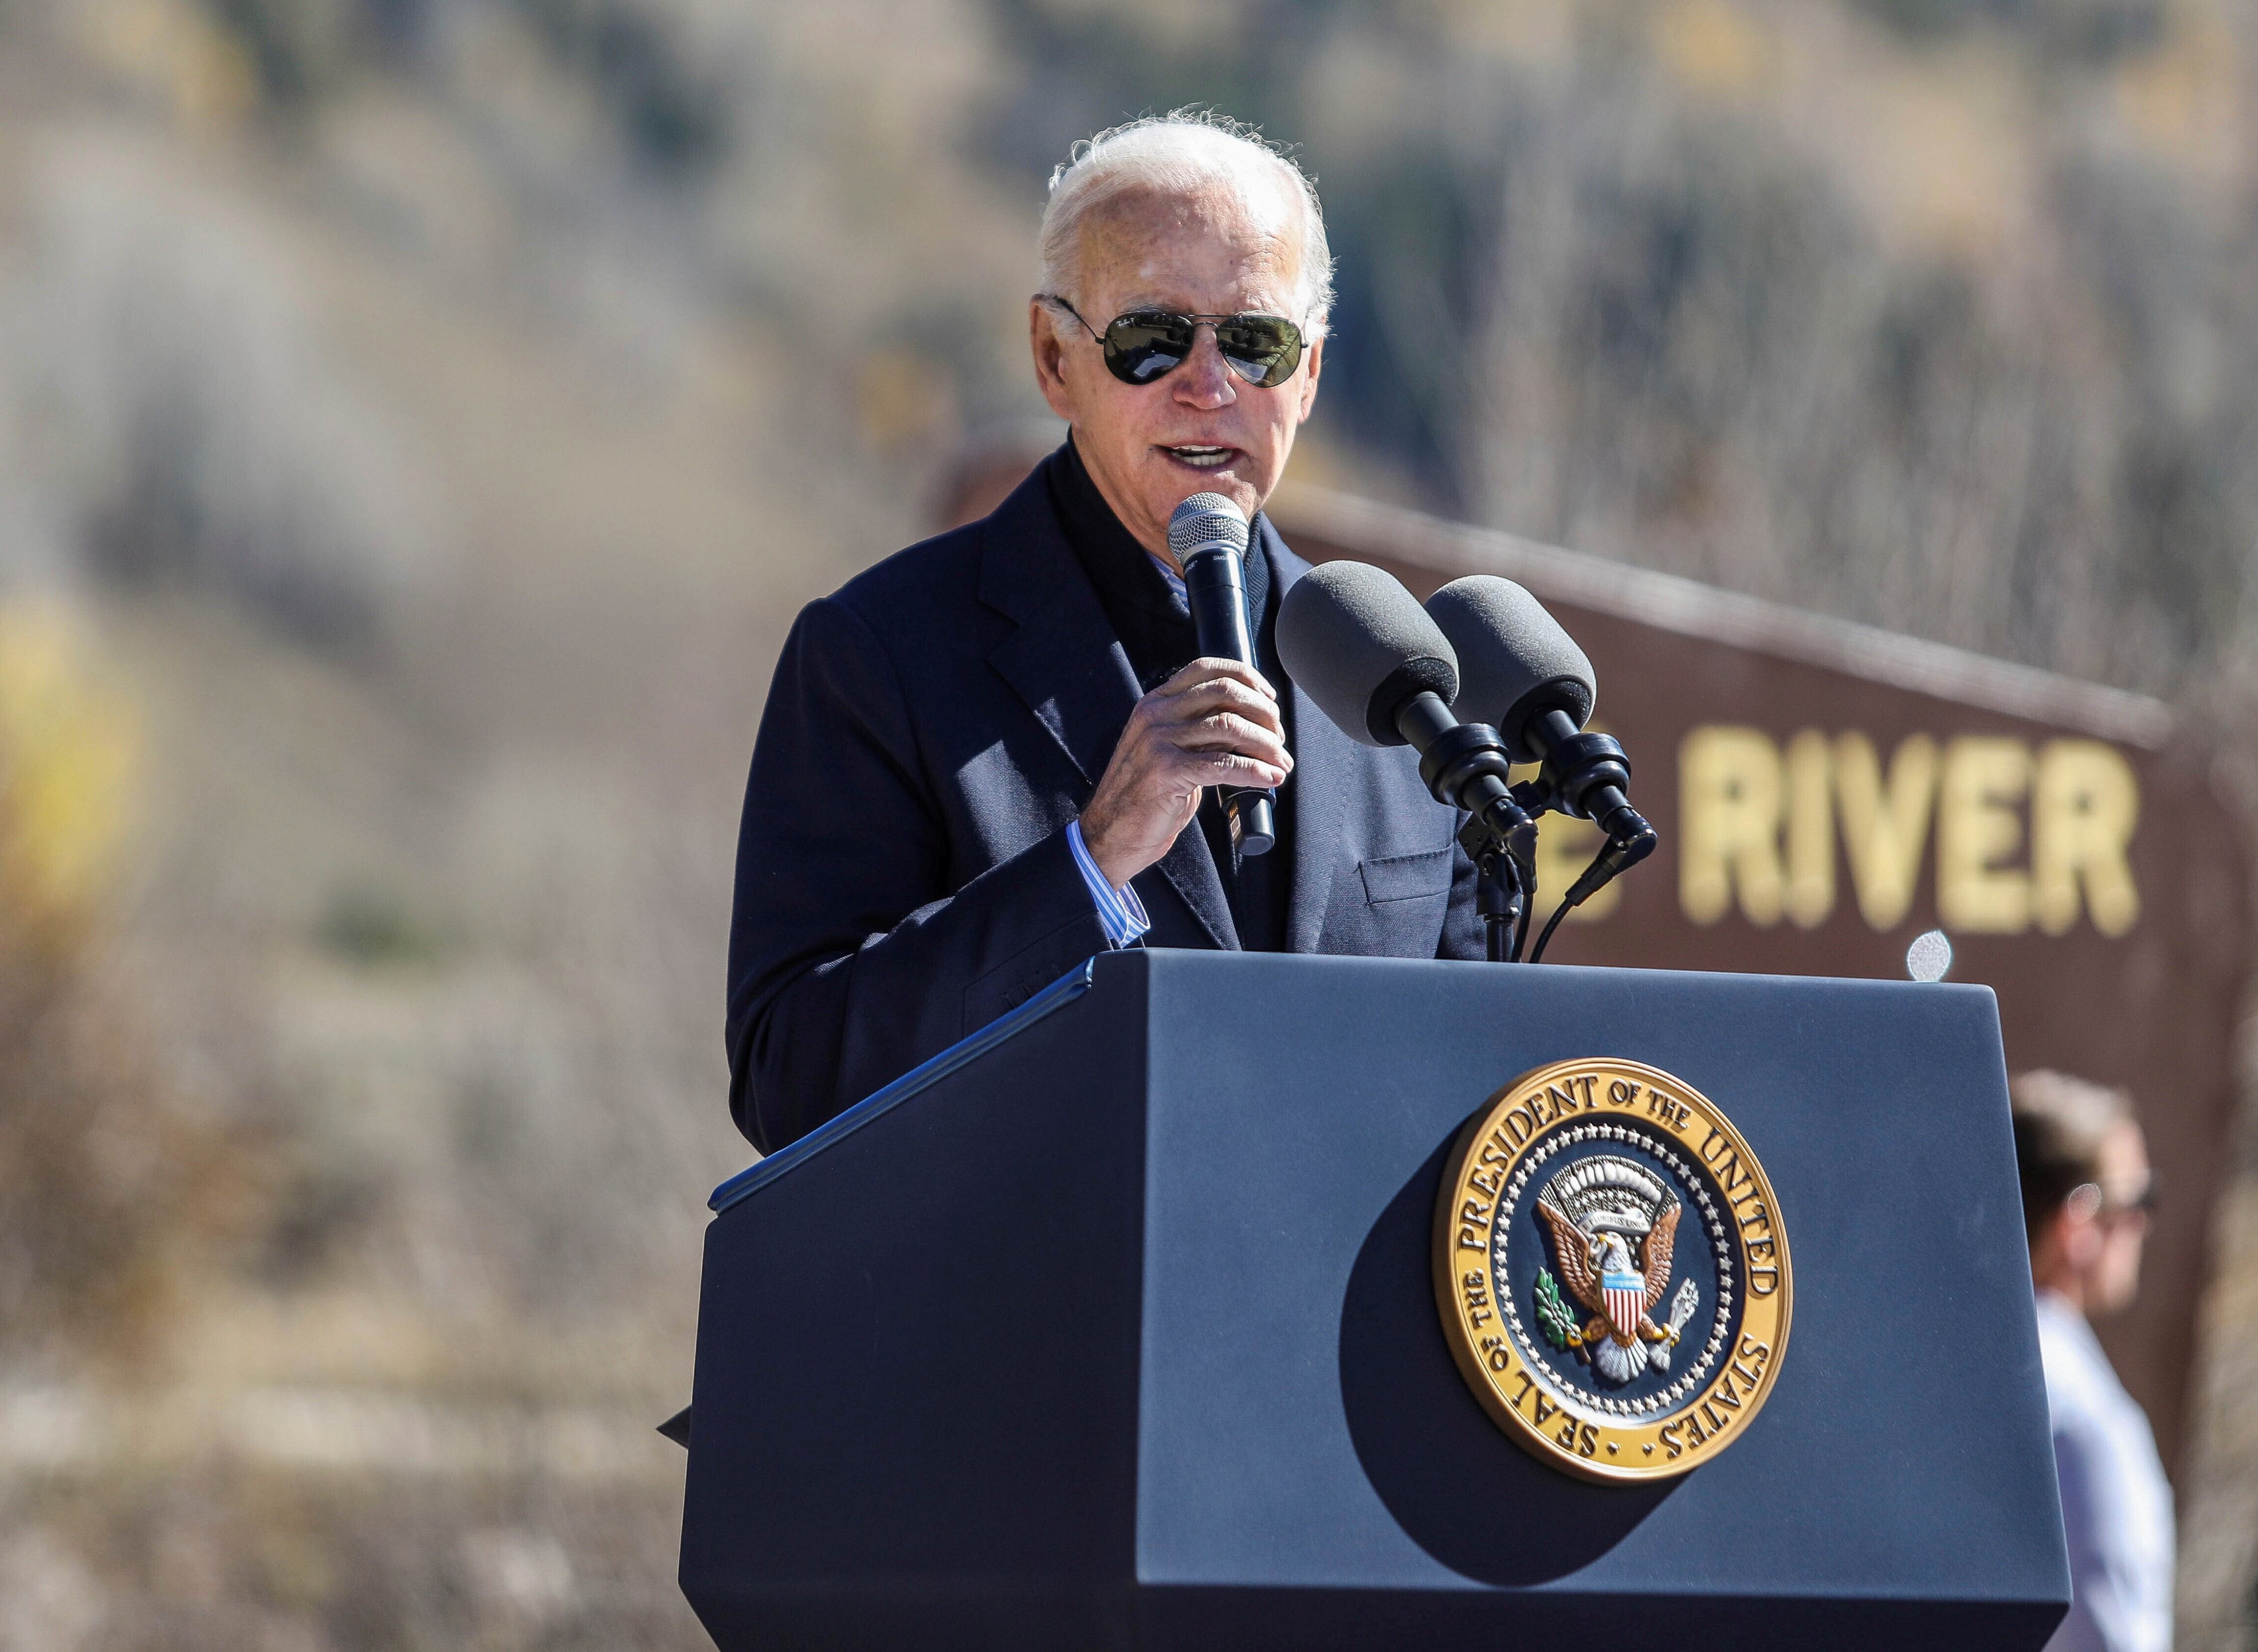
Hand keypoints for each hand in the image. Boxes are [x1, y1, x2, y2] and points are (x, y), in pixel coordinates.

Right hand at [1079, 658, 1291, 887]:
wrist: (1110, 834)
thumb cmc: (1145, 797)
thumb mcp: (1167, 750)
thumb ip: (1198, 731)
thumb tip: (1248, 726)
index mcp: (1155, 704)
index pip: (1206, 669)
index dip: (1246, 677)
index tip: (1270, 698)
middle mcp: (1155, 715)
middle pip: (1224, 692)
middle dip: (1263, 713)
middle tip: (1279, 737)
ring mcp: (1158, 741)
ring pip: (1229, 726)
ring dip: (1266, 744)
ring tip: (1280, 761)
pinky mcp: (1167, 771)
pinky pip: (1223, 764)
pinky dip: (1254, 770)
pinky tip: (1270, 778)